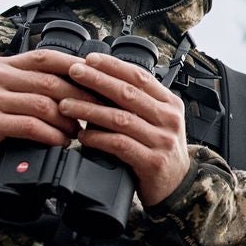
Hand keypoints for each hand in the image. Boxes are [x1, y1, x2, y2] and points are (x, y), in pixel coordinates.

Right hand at [0, 48, 91, 168]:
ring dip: (66, 121)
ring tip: (77, 132)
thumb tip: (84, 81)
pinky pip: (30, 125)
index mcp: (7, 64)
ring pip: (42, 105)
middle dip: (78, 99)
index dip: (75, 67)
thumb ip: (38, 83)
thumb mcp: (13, 91)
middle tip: (94, 113)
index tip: (98, 80)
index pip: (47, 57)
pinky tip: (60, 142)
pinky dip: (51, 135)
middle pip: (50, 82)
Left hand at [60, 53, 191, 206]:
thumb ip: (139, 103)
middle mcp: (169, 118)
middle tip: (74, 72)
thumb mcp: (157, 121)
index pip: (140, 77)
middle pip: (128, 93)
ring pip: (120, 118)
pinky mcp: (153, 162)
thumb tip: (101, 80)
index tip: (90, 59)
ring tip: (67, 105)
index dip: (113, 66)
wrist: (178, 186)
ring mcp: (163, 140)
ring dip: (89, 110)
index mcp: (170, 103)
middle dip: (97, 80)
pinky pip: (120, 145)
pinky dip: (98, 138)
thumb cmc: (160, 150)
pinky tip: (83, 136)